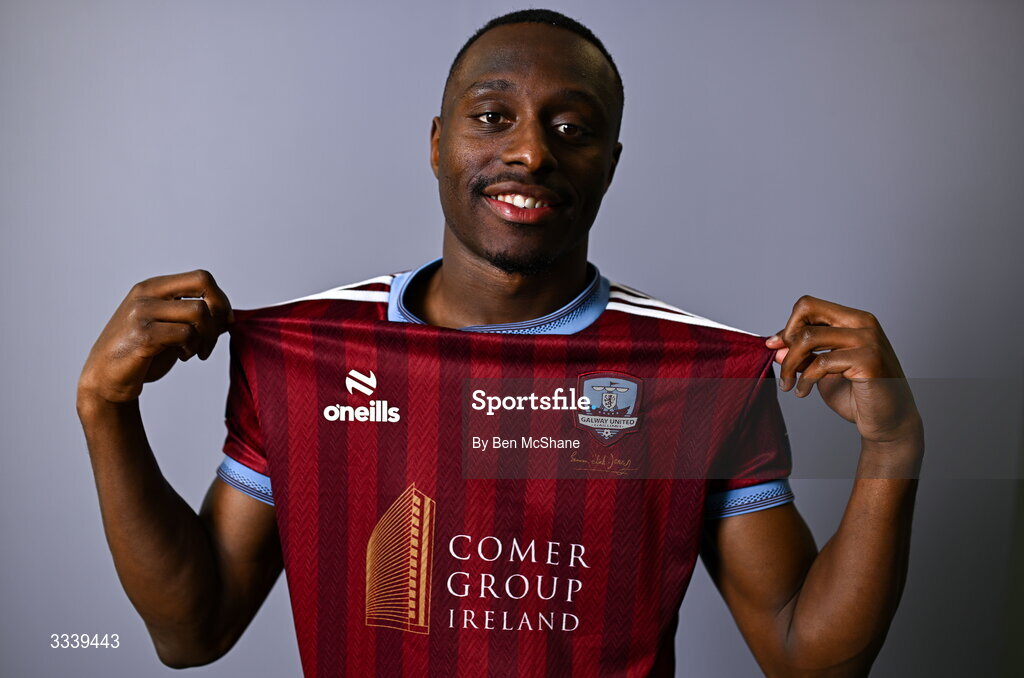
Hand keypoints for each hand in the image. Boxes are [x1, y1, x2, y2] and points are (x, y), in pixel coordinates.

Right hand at [78, 269, 232, 404]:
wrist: (106, 378)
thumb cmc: (141, 353)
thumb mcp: (171, 329)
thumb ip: (196, 319)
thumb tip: (229, 317)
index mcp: (154, 287)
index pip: (201, 277)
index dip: (221, 298)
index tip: (225, 322)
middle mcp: (147, 294)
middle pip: (203, 283)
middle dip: (219, 311)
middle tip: (214, 337)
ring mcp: (142, 312)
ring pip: (199, 311)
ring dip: (207, 336)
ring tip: (196, 351)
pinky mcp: (143, 335)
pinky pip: (186, 333)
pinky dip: (193, 347)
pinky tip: (184, 356)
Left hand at [765, 295, 919, 445]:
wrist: (888, 421)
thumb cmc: (859, 394)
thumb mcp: (823, 369)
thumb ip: (803, 353)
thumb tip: (775, 345)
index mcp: (854, 320)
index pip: (809, 305)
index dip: (788, 326)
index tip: (777, 347)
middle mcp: (864, 324)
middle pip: (807, 311)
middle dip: (787, 340)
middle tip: (784, 367)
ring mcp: (869, 340)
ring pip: (809, 337)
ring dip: (790, 364)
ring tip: (789, 384)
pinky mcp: (869, 360)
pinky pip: (821, 363)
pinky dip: (805, 380)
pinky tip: (803, 392)